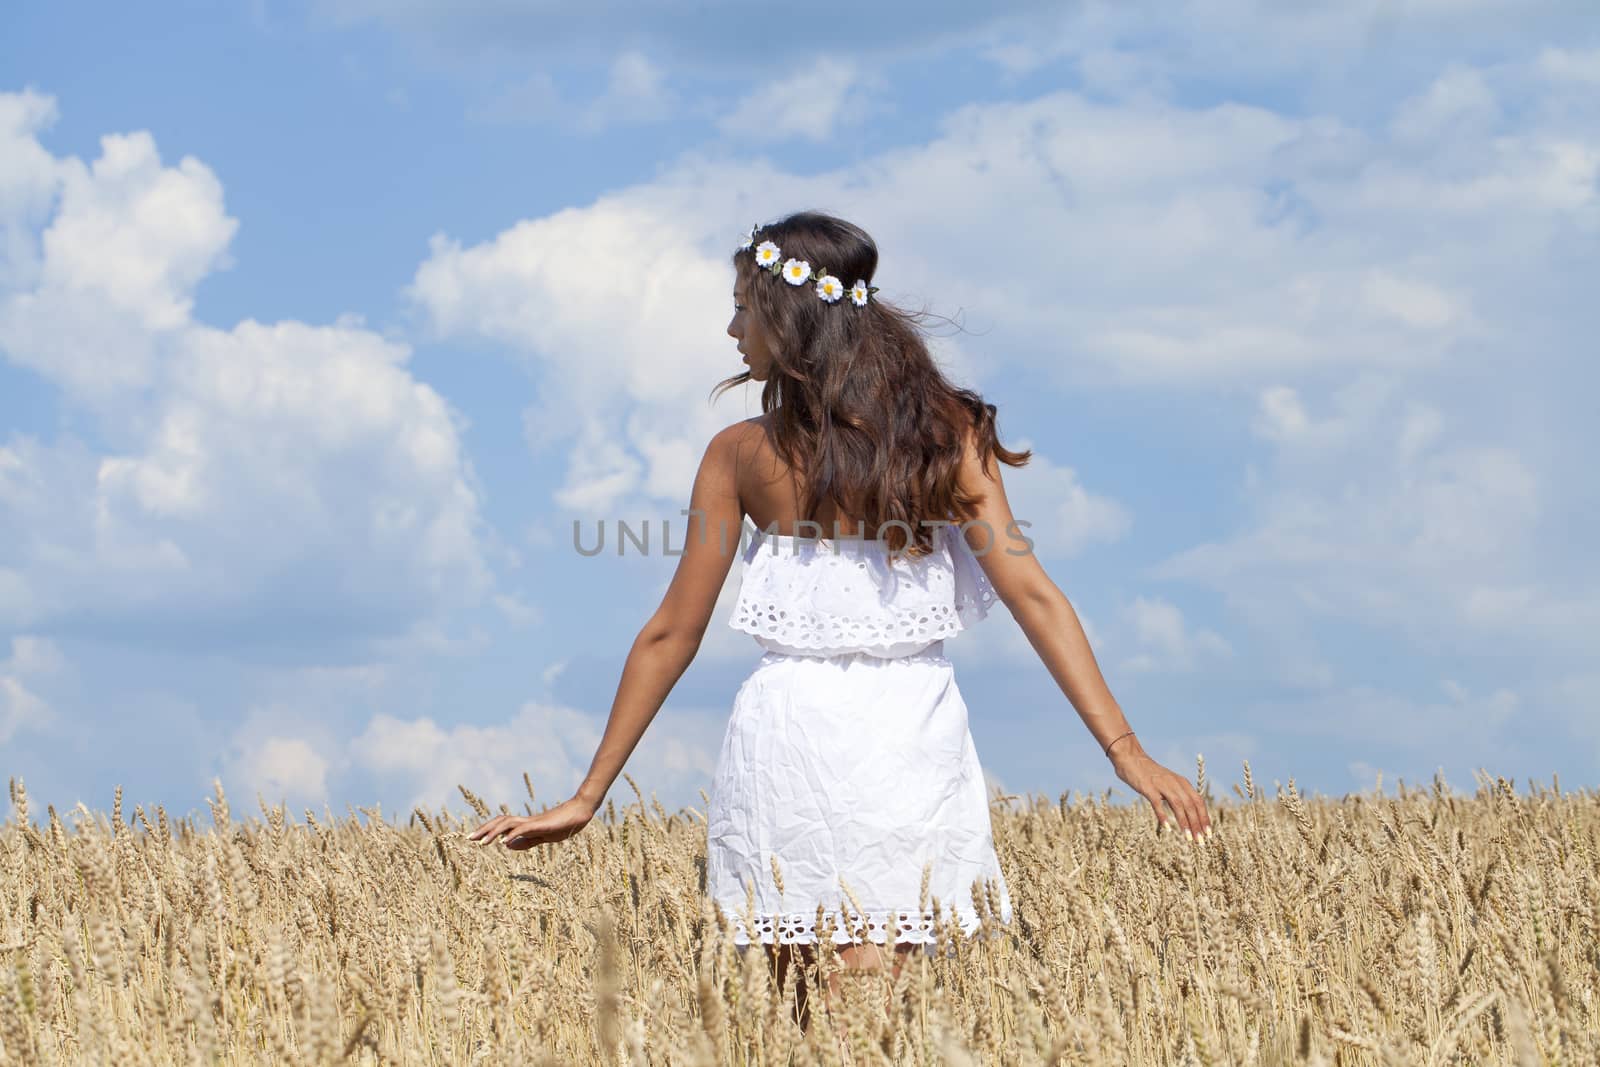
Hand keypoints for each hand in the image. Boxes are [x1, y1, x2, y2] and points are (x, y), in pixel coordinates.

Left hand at [467, 796, 596, 850]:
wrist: (580, 813)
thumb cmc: (564, 824)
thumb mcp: (542, 838)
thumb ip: (526, 842)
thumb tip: (507, 846)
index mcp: (524, 825)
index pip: (501, 826)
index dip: (487, 831)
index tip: (474, 839)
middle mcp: (525, 821)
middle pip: (499, 822)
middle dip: (483, 829)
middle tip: (468, 838)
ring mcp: (532, 822)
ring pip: (507, 823)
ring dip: (493, 832)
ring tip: (481, 842)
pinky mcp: (540, 824)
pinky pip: (523, 829)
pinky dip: (512, 835)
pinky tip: (503, 843)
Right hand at [1111, 750, 1211, 839]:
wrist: (1131, 758)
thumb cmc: (1149, 774)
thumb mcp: (1169, 782)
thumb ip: (1178, 794)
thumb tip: (1188, 813)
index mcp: (1182, 782)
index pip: (1198, 802)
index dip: (1205, 818)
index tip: (1208, 834)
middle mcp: (1175, 783)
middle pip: (1191, 805)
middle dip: (1197, 824)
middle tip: (1200, 841)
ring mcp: (1161, 785)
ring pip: (1178, 805)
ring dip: (1185, 823)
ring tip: (1188, 838)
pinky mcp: (1148, 787)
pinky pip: (1157, 803)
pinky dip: (1163, 816)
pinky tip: (1167, 828)